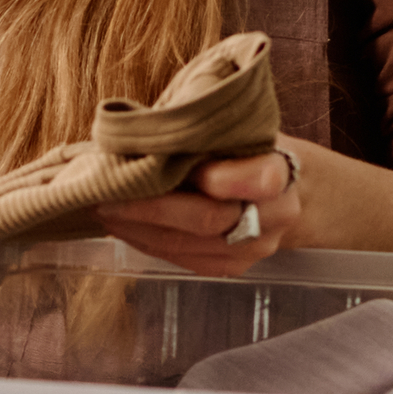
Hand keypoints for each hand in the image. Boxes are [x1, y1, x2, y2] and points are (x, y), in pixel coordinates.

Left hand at [97, 147, 299, 275]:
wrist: (290, 191)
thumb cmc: (253, 148)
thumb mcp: (239, 127)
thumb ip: (205, 133)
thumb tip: (141, 134)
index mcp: (280, 172)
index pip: (254, 178)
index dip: (211, 175)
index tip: (164, 160)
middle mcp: (275, 216)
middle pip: (208, 218)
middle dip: (150, 208)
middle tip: (107, 193)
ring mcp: (254, 247)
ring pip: (188, 244)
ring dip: (138, 229)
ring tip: (102, 208)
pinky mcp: (233, 266)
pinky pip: (183, 259)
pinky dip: (147, 242)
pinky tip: (122, 226)